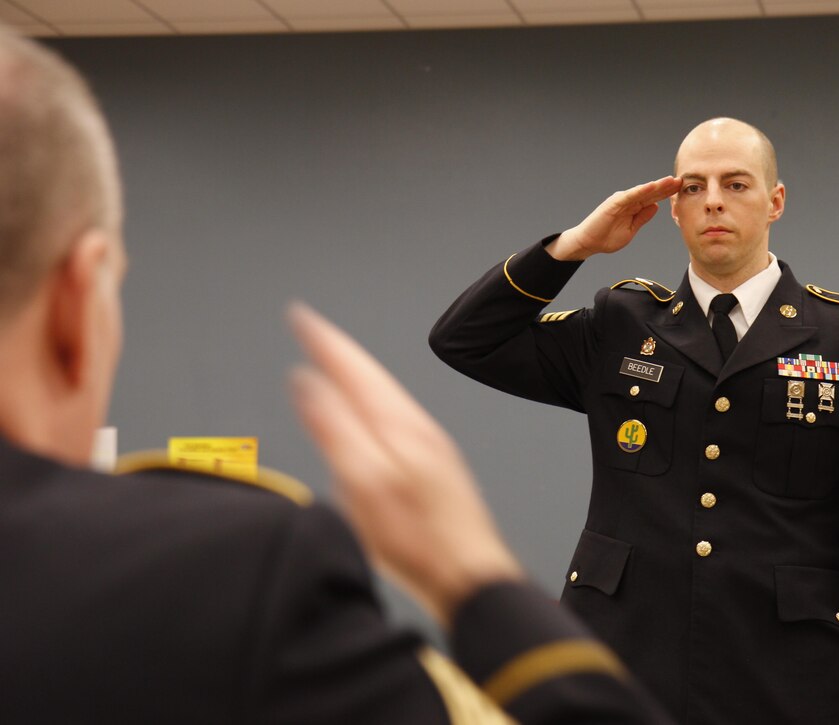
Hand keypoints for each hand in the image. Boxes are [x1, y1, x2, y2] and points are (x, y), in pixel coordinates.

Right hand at [288, 303, 522, 625]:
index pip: (354, 368)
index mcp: (398, 425)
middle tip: (311, 329)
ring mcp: (429, 448)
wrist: (471, 575)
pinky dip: (372, 403)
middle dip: (338, 350)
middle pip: (372, 377)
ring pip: (385, 398)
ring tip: (335, 361)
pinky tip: (369, 417)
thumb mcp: (365, 483)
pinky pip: (395, 419)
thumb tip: (308, 382)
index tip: (299, 317)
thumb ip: (335, 428)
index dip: (323, 341)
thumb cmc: (420, 540)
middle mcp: (418, 428)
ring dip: (357, 375)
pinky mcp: (433, 469)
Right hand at [548, 175, 681, 260]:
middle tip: (681, 180)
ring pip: (643, 191)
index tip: (681, 189)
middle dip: (666, 187)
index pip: (653, 198)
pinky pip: (630, 196)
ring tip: (670, 181)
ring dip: (657, 186)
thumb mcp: (631, 230)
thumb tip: (656, 206)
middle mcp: (628, 200)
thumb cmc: (606, 237)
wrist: (588, 243)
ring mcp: (621, 200)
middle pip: (651, 192)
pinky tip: (652, 186)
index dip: (667, 193)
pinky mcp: (614, 203)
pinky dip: (641, 190)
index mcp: (633, 207)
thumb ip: (642, 218)